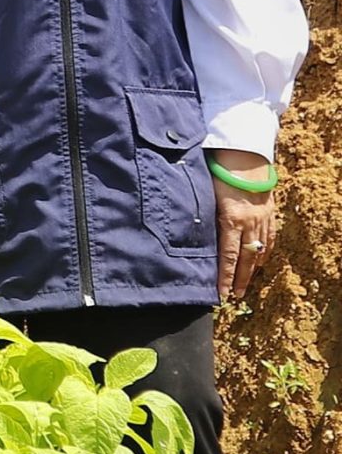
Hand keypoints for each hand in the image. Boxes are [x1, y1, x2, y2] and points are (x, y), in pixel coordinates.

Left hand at [213, 149, 277, 301]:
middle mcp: (249, 223)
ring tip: (246, 286)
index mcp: (230, 220)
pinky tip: (261, 262)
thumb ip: (198, 215)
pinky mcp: (269, 213)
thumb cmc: (217, 172)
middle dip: (240, 281)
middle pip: (246, 259)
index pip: (228, 257)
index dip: (225, 278)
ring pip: (259, 251)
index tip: (221, 295)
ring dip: (252, 270)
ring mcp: (262, 219)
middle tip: (234, 298)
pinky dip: (265, 252)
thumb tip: (184, 234)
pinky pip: (269, 238)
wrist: (244, 155)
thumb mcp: (203, 194)